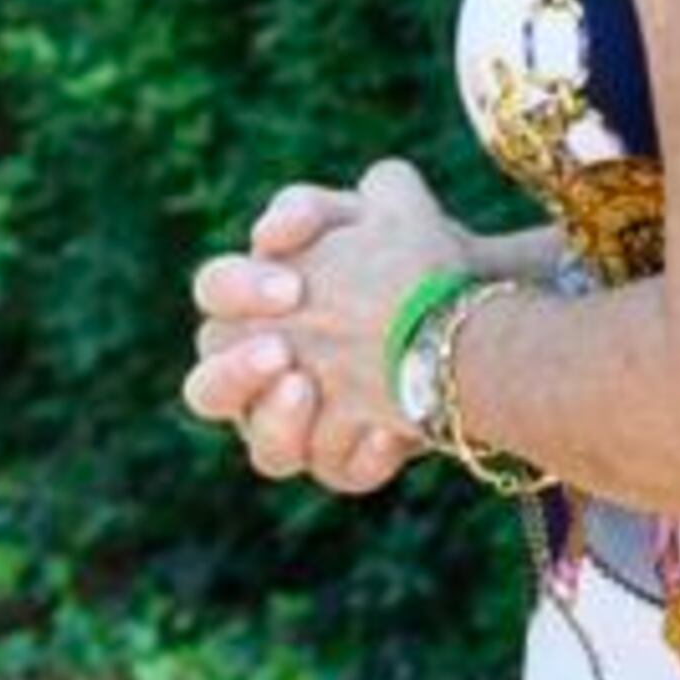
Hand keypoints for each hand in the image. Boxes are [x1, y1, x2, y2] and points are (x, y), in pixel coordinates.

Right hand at [184, 164, 471, 493]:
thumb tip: (269, 232)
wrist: (472, 313)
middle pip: (207, 389)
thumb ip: (316, 208)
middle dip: (237, 372)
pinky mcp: (345, 463)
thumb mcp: (373, 213)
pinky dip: (360, 454)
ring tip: (311, 391)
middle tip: (282, 351)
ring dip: (278, 425)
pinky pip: (339, 471)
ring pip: (263, 451)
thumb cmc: (408, 259)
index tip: (293, 286)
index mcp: (252, 308)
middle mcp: (260, 377)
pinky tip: (390, 432)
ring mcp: (298, 429)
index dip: (239, 291)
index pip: (213, 295)